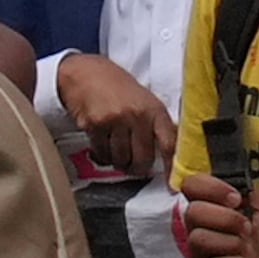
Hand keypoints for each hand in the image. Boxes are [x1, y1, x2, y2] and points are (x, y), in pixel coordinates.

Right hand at [51, 50, 174, 182]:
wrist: (87, 73)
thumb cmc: (118, 88)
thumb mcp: (145, 100)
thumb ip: (156, 123)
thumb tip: (170, 153)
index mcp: (154, 109)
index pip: (169, 143)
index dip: (171, 167)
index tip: (171, 183)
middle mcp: (137, 115)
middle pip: (143, 158)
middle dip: (138, 168)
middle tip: (134, 167)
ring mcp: (115, 120)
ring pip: (121, 159)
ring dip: (119, 162)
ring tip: (117, 152)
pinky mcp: (95, 125)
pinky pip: (102, 153)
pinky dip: (103, 155)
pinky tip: (103, 144)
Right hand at [172, 163, 258, 257]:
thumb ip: (256, 200)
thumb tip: (247, 182)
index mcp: (212, 211)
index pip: (191, 185)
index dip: (210, 187)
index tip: (236, 199)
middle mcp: (199, 230)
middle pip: (193, 212)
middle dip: (226, 218)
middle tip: (245, 230)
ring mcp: (200, 255)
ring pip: (199, 238)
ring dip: (231, 243)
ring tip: (245, 251)